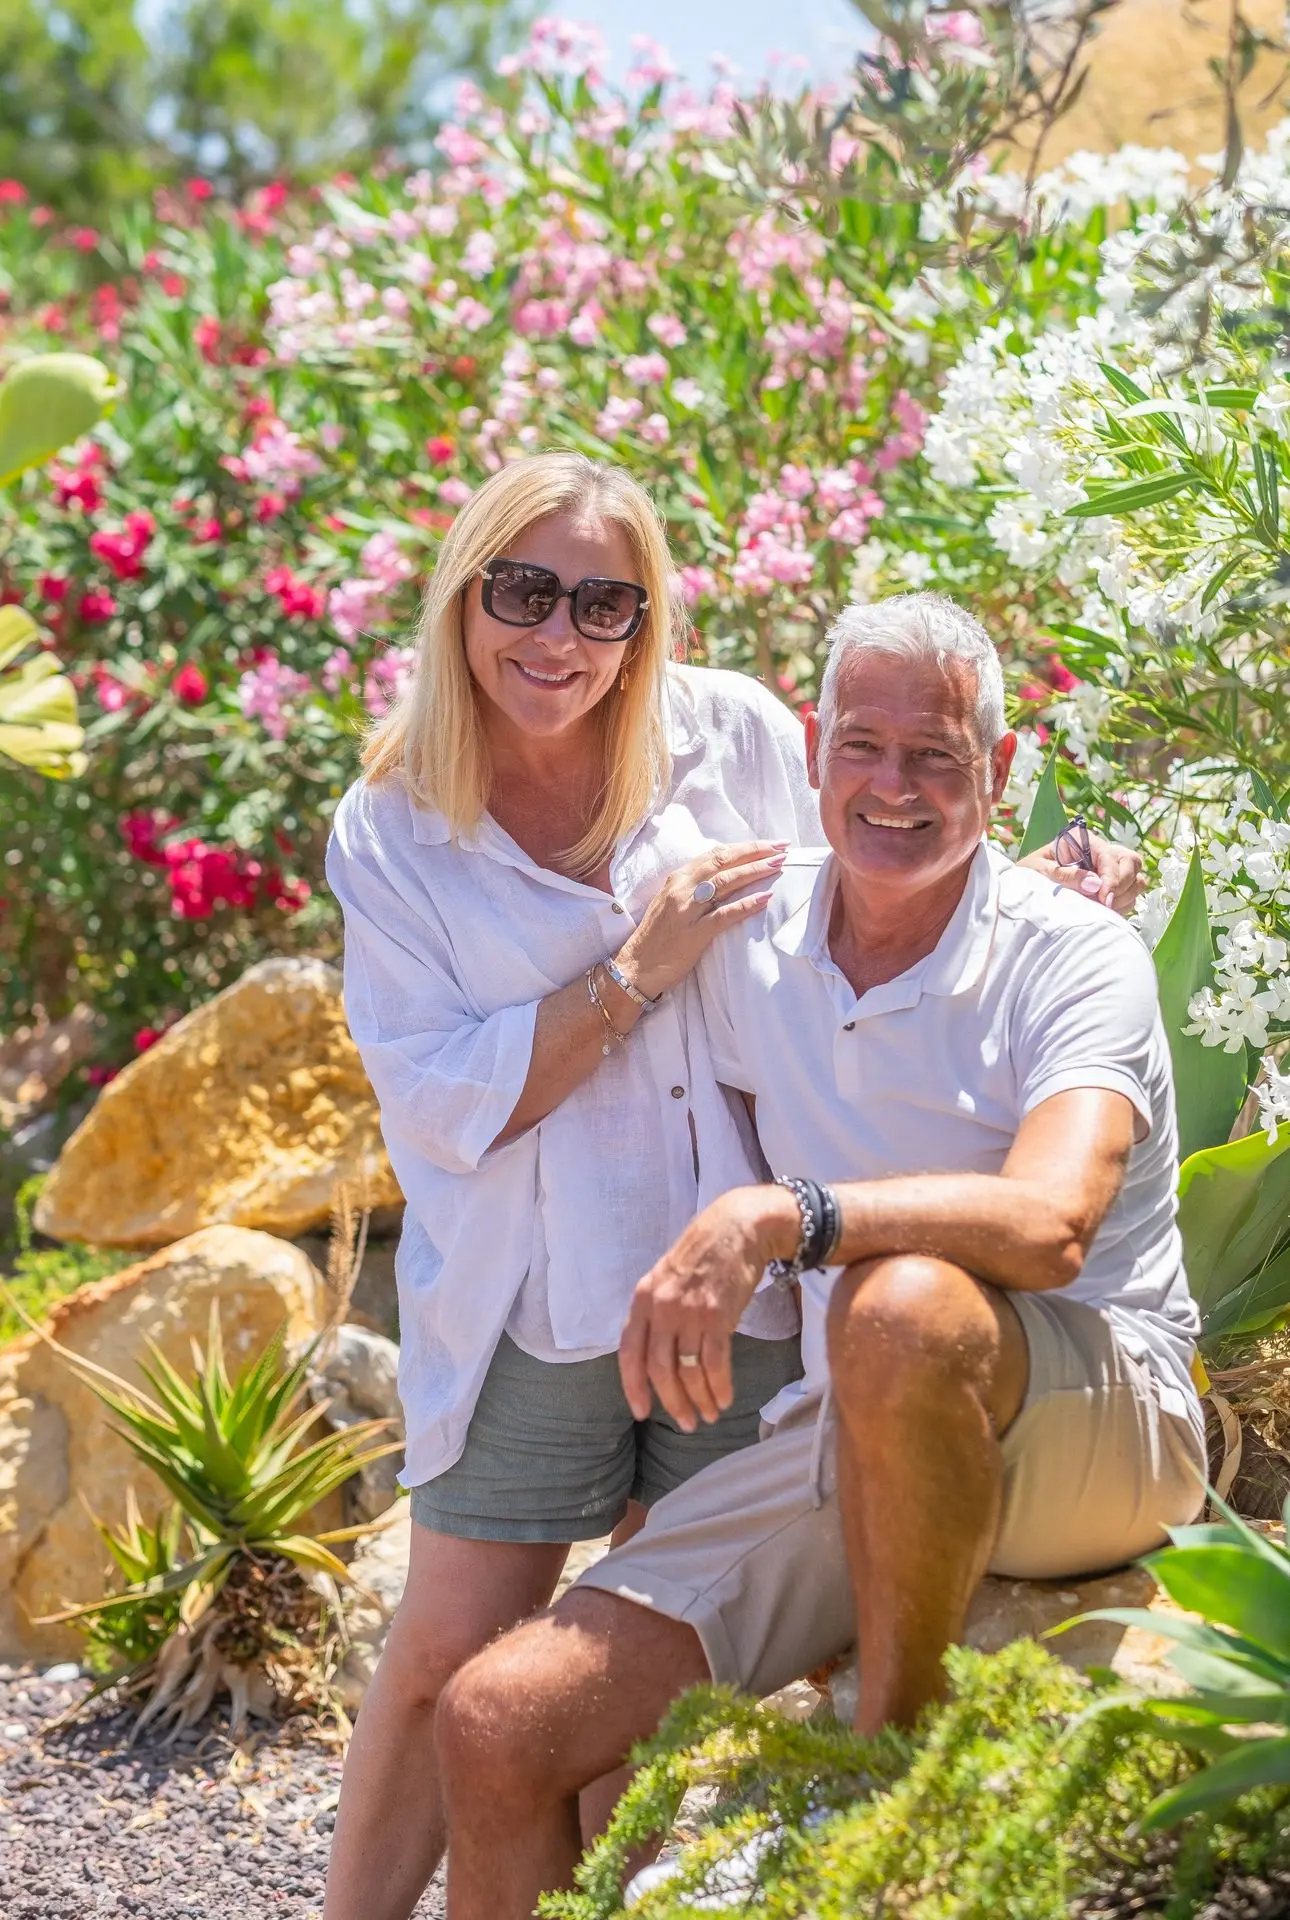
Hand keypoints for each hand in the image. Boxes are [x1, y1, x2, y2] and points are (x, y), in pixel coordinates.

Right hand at [613, 841, 787, 1002]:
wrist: (635, 966)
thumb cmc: (657, 936)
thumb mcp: (672, 903)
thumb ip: (694, 887)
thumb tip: (724, 876)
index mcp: (678, 878)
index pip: (715, 854)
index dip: (744, 847)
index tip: (768, 844)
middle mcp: (682, 888)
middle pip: (723, 861)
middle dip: (755, 852)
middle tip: (781, 847)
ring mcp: (687, 910)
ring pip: (726, 882)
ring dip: (755, 872)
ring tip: (778, 866)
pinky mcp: (694, 933)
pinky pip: (724, 914)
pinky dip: (746, 905)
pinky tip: (765, 898)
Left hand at [619, 1186, 797, 1430]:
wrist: (737, 1228)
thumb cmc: (702, 1254)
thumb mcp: (666, 1279)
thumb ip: (657, 1314)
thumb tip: (655, 1357)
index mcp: (642, 1299)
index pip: (629, 1352)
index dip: (633, 1387)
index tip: (642, 1412)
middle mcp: (661, 1308)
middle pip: (659, 1369)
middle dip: (673, 1402)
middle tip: (686, 1424)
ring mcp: (690, 1312)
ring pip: (688, 1371)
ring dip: (699, 1400)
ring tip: (709, 1415)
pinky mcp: (718, 1316)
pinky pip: (715, 1363)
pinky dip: (720, 1387)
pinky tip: (725, 1398)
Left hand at [1021, 831, 1143, 915]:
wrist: (1023, 890)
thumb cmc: (1028, 875)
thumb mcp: (1039, 871)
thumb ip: (1065, 876)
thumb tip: (1095, 885)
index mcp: (1083, 841)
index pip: (1109, 855)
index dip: (1111, 877)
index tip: (1105, 899)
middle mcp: (1100, 852)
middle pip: (1131, 862)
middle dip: (1122, 885)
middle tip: (1106, 904)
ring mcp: (1108, 870)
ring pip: (1136, 879)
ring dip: (1124, 896)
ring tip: (1103, 908)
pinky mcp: (1112, 888)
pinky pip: (1131, 896)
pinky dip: (1123, 905)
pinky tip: (1104, 911)